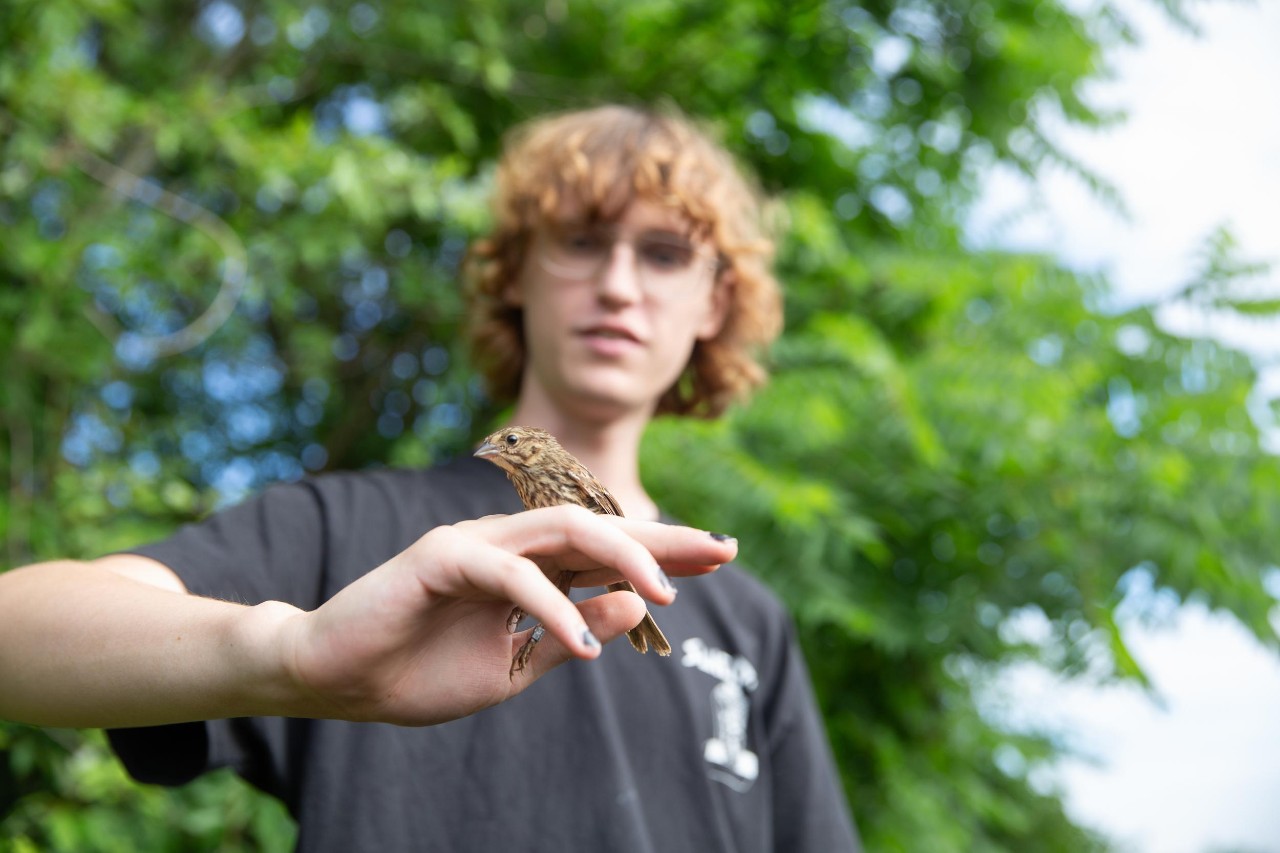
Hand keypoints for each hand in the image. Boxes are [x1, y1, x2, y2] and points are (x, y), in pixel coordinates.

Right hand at [277, 506, 736, 725]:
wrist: (335, 682)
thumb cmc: (417, 673)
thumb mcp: (513, 667)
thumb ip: (570, 633)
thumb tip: (635, 607)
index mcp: (529, 570)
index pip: (607, 555)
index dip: (663, 551)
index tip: (721, 557)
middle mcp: (509, 546)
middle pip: (599, 528)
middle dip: (661, 538)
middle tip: (722, 550)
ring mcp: (475, 544)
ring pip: (562, 531)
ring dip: (618, 557)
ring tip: (664, 594)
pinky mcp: (440, 556)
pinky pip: (510, 576)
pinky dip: (550, 608)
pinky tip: (582, 645)